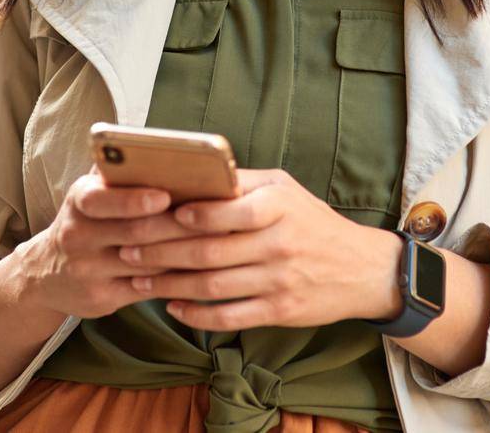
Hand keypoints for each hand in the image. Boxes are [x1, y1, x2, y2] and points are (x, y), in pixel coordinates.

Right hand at [17, 164, 207, 318]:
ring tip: (219, 243)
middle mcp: (77, 236)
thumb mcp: (93, 193)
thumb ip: (120, 175)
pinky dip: (174, 279)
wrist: (47, 273)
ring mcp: (87, 270)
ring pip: (146, 264)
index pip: (101, 199)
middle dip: (178, 227)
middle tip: (217, 219)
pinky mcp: (100, 298)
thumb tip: (170, 154)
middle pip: (134, 233)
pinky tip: (199, 271)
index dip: (133, 199)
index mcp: (79, 201)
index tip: (166, 196)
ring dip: (184, 254)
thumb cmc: (87, 221)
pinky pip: (145, 290)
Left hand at [116, 168, 405, 330]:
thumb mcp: (285, 188)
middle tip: (127, 246)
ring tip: (140, 277)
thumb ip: (241, 183)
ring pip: (212, 285)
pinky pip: (228, 316)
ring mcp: (279, 280)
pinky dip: (196, 315)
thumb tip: (192, 172)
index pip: (227, 210)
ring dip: (170, 283)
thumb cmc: (312, 222)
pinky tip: (173, 306)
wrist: (362, 269)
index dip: (187, 214)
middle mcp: (279, 243)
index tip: (152, 212)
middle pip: (209, 250)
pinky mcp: (279, 311)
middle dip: (161, 250)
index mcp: (279, 206)